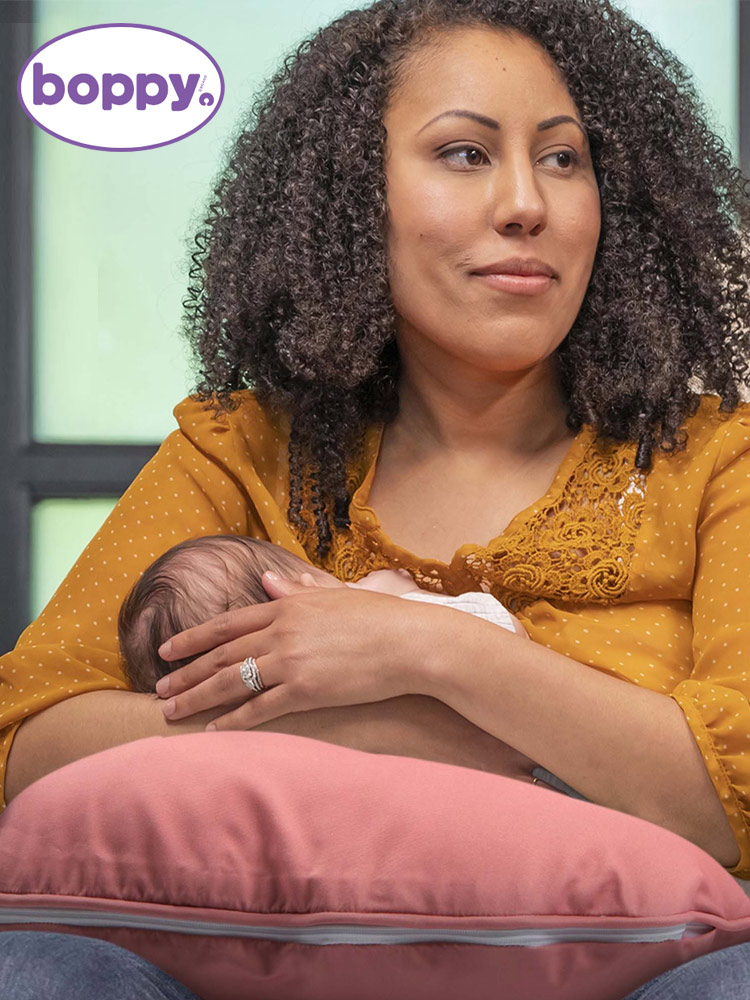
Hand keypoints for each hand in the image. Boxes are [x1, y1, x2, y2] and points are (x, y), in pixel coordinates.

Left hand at [155, 572, 438, 730]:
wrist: (411, 642)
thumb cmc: (379, 618)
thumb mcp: (335, 595)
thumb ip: (297, 589)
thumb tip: (267, 579)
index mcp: (287, 607)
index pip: (227, 624)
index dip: (193, 638)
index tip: (167, 650)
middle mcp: (281, 632)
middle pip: (221, 655)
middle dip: (186, 673)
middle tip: (158, 688)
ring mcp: (291, 662)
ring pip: (232, 682)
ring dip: (198, 698)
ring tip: (171, 711)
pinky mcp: (306, 691)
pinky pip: (260, 709)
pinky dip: (233, 721)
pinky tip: (213, 730)